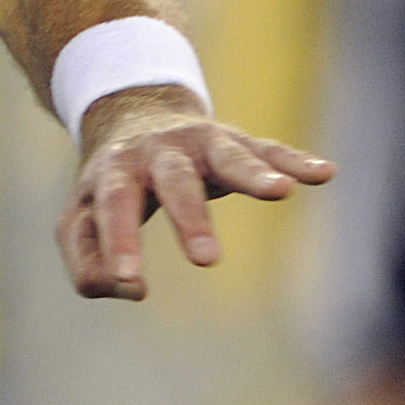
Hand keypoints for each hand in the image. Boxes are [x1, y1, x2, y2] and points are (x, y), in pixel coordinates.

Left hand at [58, 85, 332, 300]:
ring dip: (253, 174)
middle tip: (206, 260)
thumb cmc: (108, 186)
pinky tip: (324, 173)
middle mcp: (159, 151)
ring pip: (228, 156)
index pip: (114, 206)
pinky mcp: (239, 142)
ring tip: (281, 191)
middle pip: (175, 181)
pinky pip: (271, 150)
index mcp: (115, 170)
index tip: (130, 281)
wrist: (133, 116)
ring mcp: (202, 143)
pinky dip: (296, 162)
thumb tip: (125, 288)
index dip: (120, 242)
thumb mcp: (80, 219)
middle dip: (190, 218)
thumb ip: (86, 260)